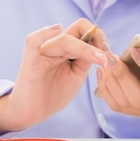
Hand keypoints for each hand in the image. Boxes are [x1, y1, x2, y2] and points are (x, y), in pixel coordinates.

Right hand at [0, 19, 108, 136]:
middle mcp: (55, 45)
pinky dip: (44, 33)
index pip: (85, 30)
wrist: (32, 112)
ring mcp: (42, 51)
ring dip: (85, 48)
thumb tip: (102, 48)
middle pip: (77, 27)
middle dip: (96, 39)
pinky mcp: (30, 59)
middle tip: (106, 56)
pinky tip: (57, 29)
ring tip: (99, 59)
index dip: (99, 37)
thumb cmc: (53, 95)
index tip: (109, 54)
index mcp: (67, 48)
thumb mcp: (76, 76)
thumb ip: (86, 60)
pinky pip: (34, 40)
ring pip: (64, 39)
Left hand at [95, 47, 139, 132]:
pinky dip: (106, 90)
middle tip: (111, 56)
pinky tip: (103, 72)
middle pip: (138, 97)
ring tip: (104, 61)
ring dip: (110, 82)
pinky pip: (118, 106)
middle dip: (121, 76)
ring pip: (124, 104)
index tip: (135, 50)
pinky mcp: (139, 114)